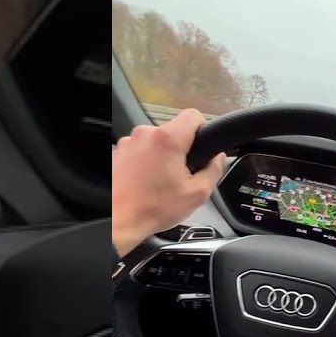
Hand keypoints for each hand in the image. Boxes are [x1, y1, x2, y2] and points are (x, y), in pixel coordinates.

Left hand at [112, 109, 226, 256]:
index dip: (202, 128)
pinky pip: (138, 151)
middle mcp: (146, 134)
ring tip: (160, 182)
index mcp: (168, 139)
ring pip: (155, 142)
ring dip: (160, 157)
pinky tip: (144, 183)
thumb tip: (218, 159)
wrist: (117, 221)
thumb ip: (213, 171)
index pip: (193, 115)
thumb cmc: (152, 209)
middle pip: (173, 131)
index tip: (201, 144)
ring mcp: (128, 142)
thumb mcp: (196, 194)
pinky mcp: (117, 152)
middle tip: (181, 174)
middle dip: (180, 149)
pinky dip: (143, 163)